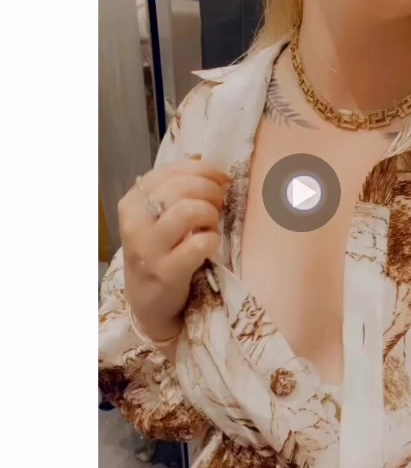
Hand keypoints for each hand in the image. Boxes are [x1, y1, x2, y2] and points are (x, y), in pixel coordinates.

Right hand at [118, 158, 227, 342]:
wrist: (149, 302)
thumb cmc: (159, 253)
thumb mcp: (155, 218)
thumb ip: (175, 191)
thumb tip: (208, 165)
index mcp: (132, 201)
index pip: (171, 170)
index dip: (204, 170)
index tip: (221, 179)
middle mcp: (134, 222)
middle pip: (183, 187)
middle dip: (211, 191)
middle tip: (219, 205)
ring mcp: (147, 248)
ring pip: (189, 210)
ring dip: (210, 214)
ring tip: (211, 226)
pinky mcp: (165, 271)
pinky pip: (200, 243)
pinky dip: (213, 240)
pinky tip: (210, 245)